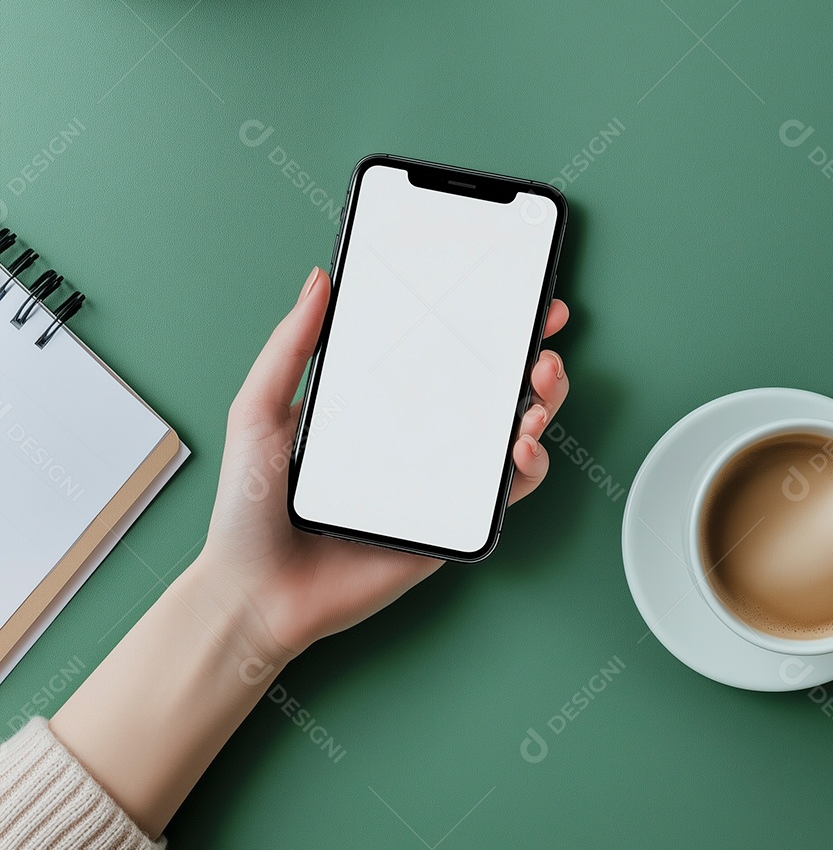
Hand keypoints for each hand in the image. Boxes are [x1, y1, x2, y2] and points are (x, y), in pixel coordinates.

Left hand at [198, 266, 569, 669]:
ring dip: (541, 403)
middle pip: (489, 388)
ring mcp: (436, 479)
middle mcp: (415, 435)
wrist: (255, 594)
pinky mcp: (449, 523)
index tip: (510, 290)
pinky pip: (503, 493)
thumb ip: (289, 347)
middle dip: (529, 355)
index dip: (480, 320)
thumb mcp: (259, 412)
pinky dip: (528, 468)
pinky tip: (522, 447)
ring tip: (540, 385)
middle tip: (542, 334)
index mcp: (376, 402)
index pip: (439, 351)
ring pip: (509, 434)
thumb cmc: (248, 507)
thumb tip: (319, 280)